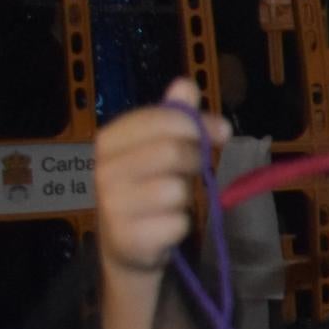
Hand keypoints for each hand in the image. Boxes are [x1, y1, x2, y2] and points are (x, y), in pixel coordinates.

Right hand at [94, 79, 225, 276]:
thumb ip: (174, 117)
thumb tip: (186, 84)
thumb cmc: (147, 186)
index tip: (223, 131)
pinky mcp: (129, 237)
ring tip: (172, 200)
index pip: (161, 119)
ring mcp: (113, 205)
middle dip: (195, 160)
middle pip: (172, 151)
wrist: (127, 244)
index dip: (199, 123)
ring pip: (175, 190)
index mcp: (110, 140)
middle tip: (195, 170)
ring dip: (186, 195)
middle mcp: (104, 170)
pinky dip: (181, 225)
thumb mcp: (159, 147)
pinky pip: (177, 223)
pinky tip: (165, 225)